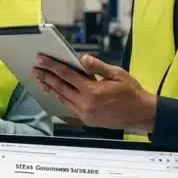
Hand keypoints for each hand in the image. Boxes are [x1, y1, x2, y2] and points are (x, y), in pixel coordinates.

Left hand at [33, 54, 155, 131]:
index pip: (66, 74)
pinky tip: (55, 91)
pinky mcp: (86, 119)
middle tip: (35, 68)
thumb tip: (82, 58)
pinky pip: (68, 106)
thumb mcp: (118, 74)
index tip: (41, 59)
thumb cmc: (132, 93)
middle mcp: (85, 103)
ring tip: (40, 79)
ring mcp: (84, 113)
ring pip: (61, 98)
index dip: (51, 66)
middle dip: (46, 76)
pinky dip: (60, 97)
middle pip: (59, 86)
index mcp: (92, 90)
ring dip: (49, 87)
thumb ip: (97, 66)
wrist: (142, 115)